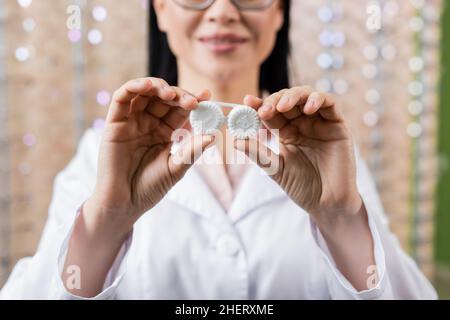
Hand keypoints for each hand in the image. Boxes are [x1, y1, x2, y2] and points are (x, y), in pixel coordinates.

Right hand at [87, 77, 214, 237]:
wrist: (125, 203)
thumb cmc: (150, 188)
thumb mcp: (176, 168)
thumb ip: (192, 150)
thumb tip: (214, 135)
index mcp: (164, 132)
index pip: (180, 110)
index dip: (193, 100)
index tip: (207, 96)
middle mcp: (148, 123)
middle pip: (164, 98)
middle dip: (179, 95)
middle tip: (191, 101)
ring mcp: (131, 121)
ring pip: (144, 93)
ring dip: (158, 86)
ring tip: (171, 94)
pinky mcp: (114, 123)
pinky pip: (122, 98)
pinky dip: (134, 87)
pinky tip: (148, 86)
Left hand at [235, 86, 361, 227]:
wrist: (327, 204)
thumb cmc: (302, 187)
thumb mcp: (276, 169)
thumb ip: (258, 153)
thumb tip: (235, 140)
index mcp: (286, 132)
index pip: (271, 112)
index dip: (259, 105)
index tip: (247, 102)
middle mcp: (302, 124)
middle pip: (287, 100)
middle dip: (274, 100)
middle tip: (263, 109)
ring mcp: (319, 123)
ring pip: (306, 95)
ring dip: (293, 96)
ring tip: (282, 107)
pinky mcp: (337, 125)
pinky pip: (330, 103)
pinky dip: (317, 100)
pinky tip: (307, 109)